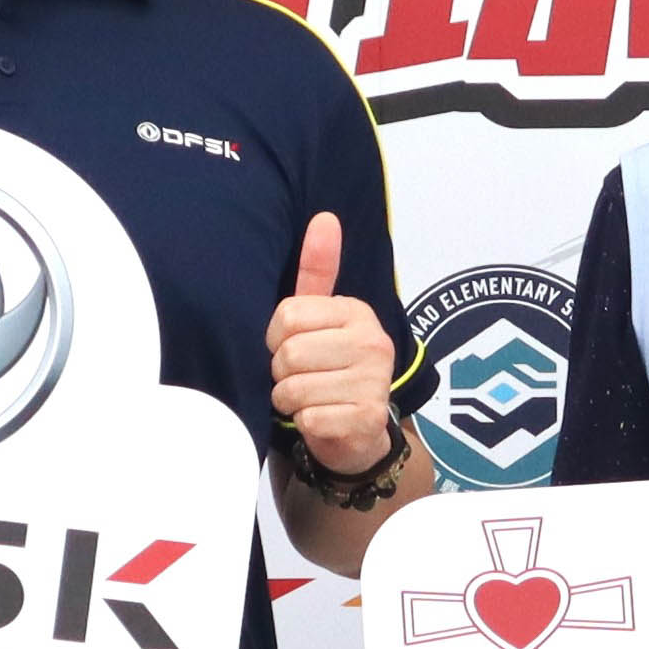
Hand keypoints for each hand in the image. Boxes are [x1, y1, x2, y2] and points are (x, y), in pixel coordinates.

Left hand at [266, 210, 400, 475]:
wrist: (357, 431)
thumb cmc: (329, 366)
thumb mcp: (321, 317)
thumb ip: (317, 271)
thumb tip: (324, 217)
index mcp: (357, 312)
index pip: (287, 316)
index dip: (275, 338)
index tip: (288, 346)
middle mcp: (373, 343)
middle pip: (289, 354)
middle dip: (280, 372)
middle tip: (297, 377)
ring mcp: (374, 382)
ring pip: (293, 389)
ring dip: (288, 400)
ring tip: (306, 398)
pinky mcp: (368, 419)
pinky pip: (308, 417)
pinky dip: (303, 423)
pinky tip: (318, 418)